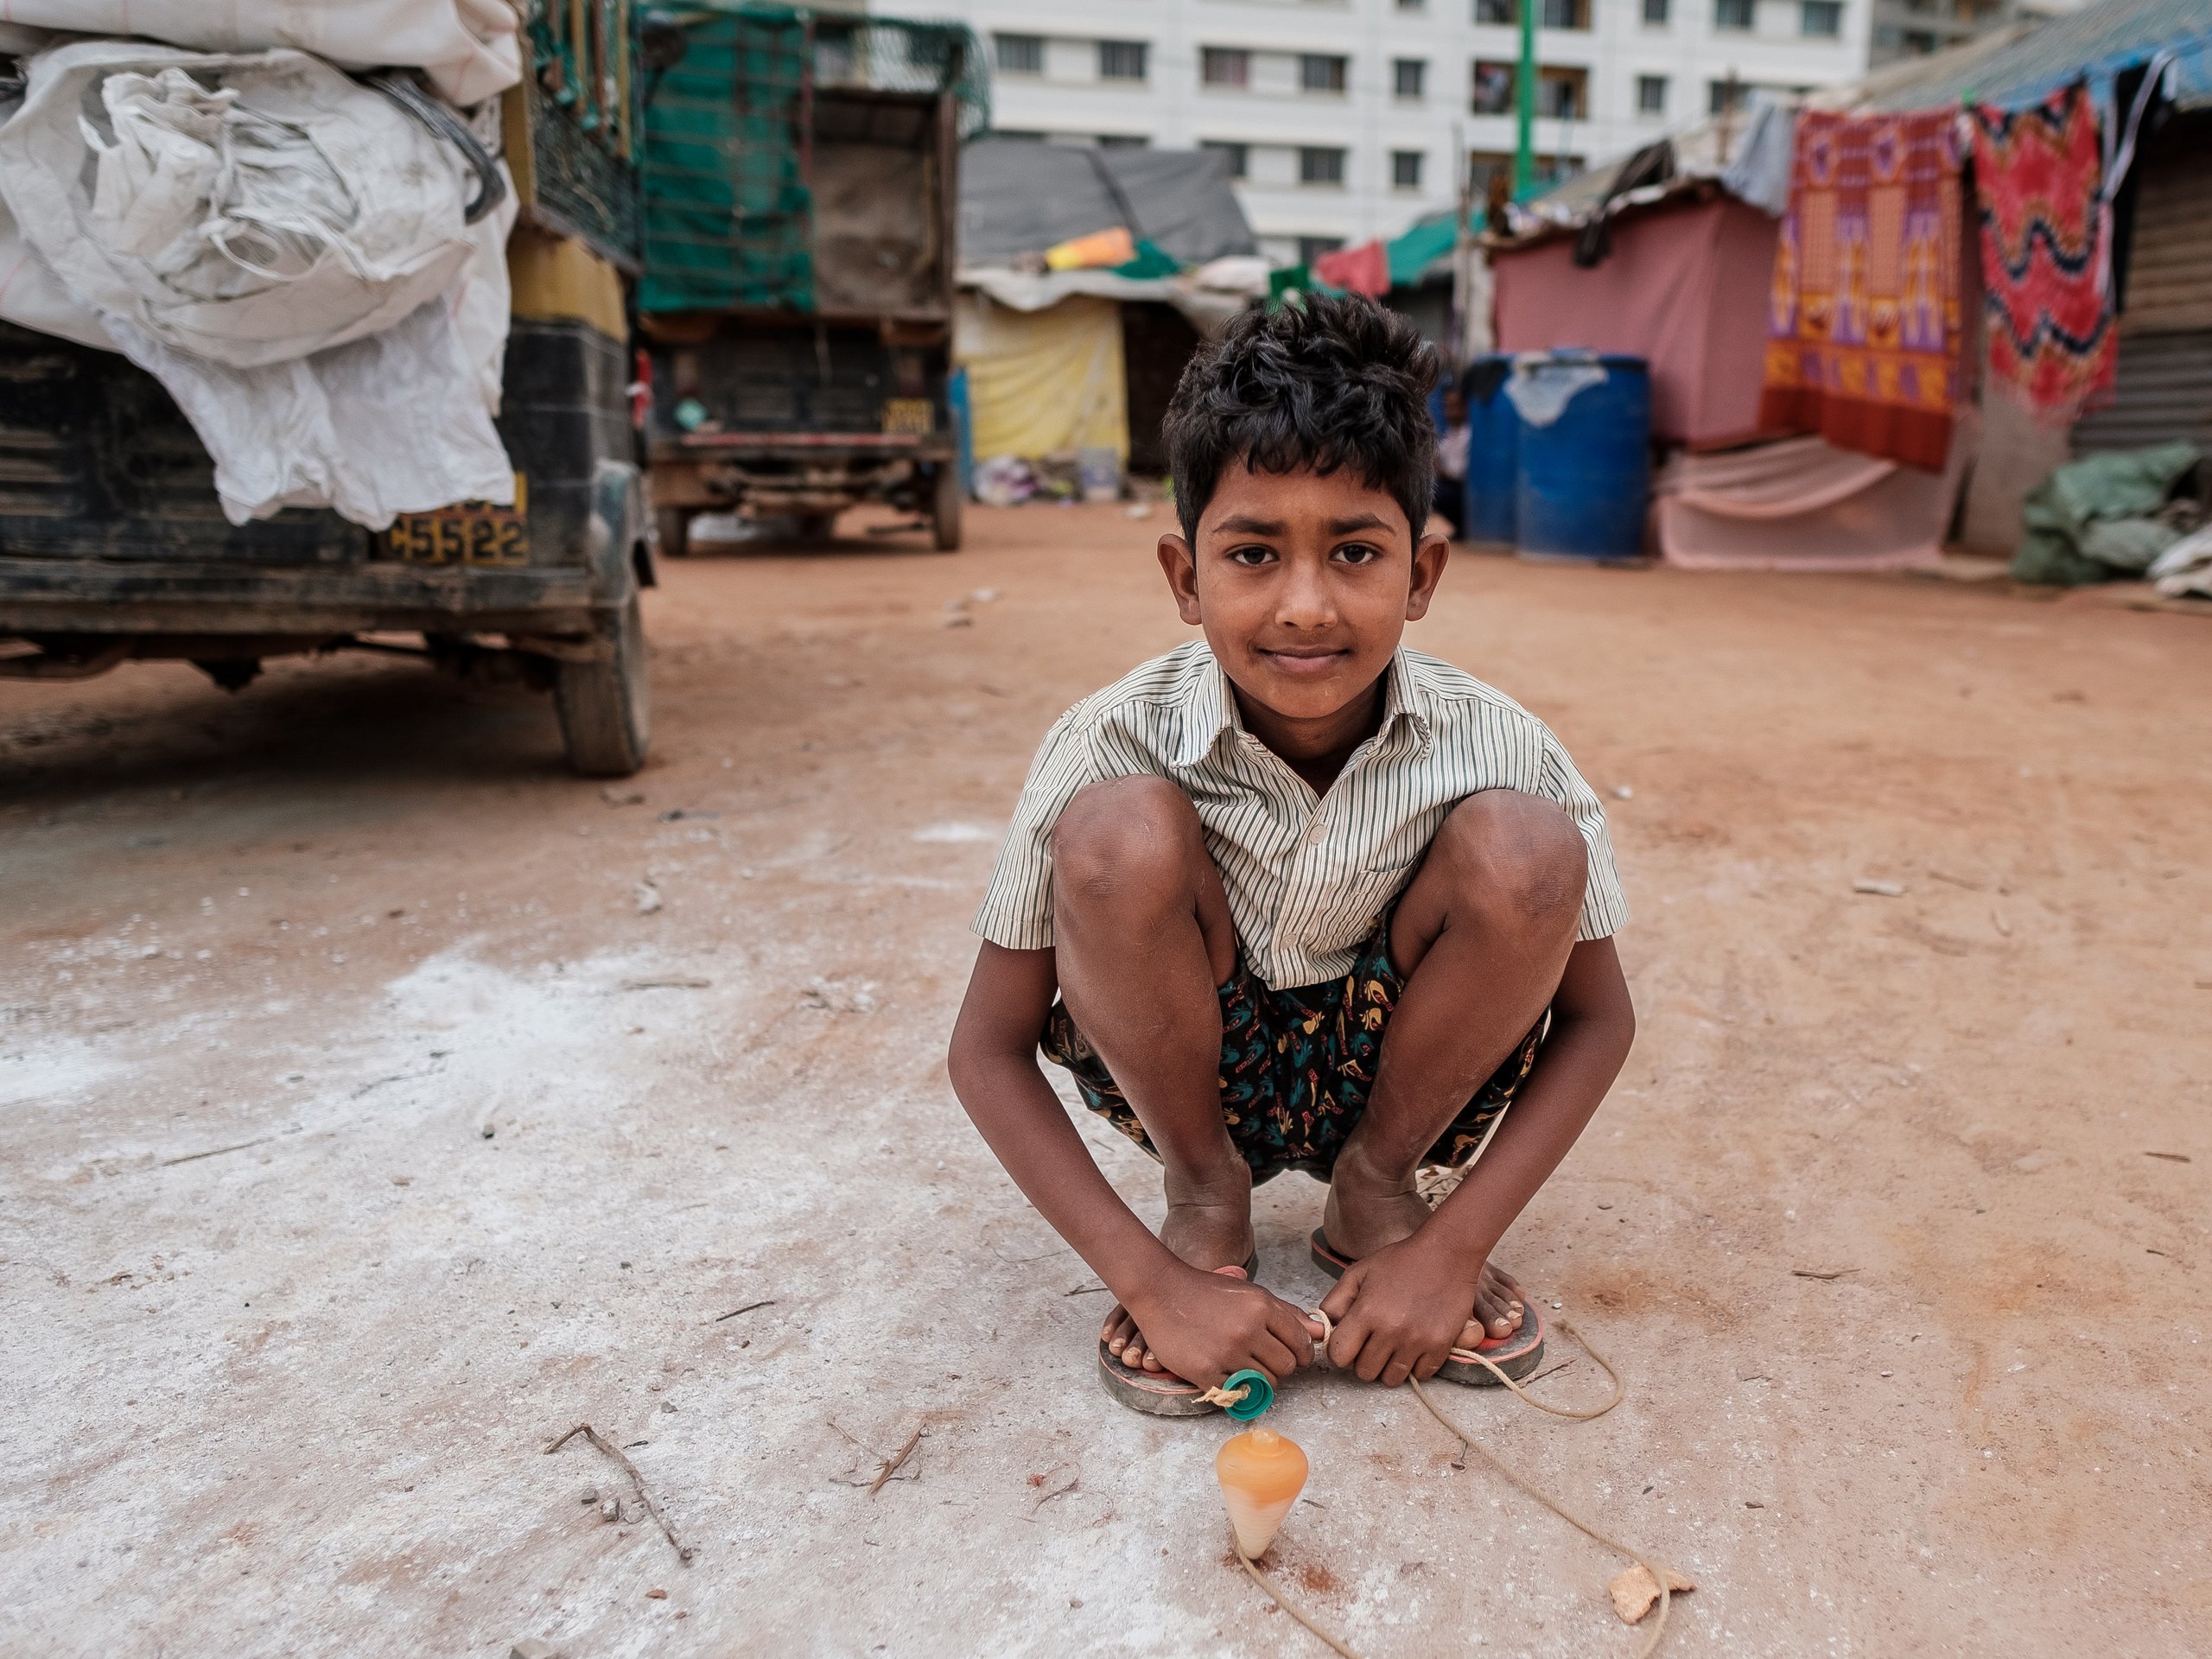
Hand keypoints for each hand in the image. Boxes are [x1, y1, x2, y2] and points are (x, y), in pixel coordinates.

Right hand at [1119, 1263, 1319, 1387]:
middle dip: (1280, 1367)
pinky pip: (1236, 1393)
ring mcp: (1226, 1353)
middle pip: (1286, 1368)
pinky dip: (1234, 1387)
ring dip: (1258, 1379)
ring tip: (1242, 1364)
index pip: (1301, 1344)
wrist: (1162, 1292)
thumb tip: (1321, 1331)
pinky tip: (1224, 1371)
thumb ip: (1287, 1313)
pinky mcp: (1205, 1372)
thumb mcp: (1251, 1293)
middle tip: (1263, 1359)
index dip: (1301, 1354)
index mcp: (1262, 1307)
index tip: (1292, 1356)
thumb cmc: (1208, 1292)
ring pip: (1265, 1384)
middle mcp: (1247, 1331)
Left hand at [1317, 1233, 1480, 1386]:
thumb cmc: (1400, 1261)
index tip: (1349, 1343)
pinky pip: (1421, 1374)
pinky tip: (1414, 1346)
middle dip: (1364, 1360)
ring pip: (1391, 1379)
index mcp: (1367, 1312)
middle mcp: (1390, 1331)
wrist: (1446, 1254)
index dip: (1340, 1352)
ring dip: (1389, 1366)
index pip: (1339, 1356)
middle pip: (1364, 1372)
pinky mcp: (1440, 1346)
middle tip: (1372, 1343)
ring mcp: (1417, 1341)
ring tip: (1393, 1346)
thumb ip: (1335, 1301)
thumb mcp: (1359, 1272)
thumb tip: (1323, 1328)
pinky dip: (1415, 1365)